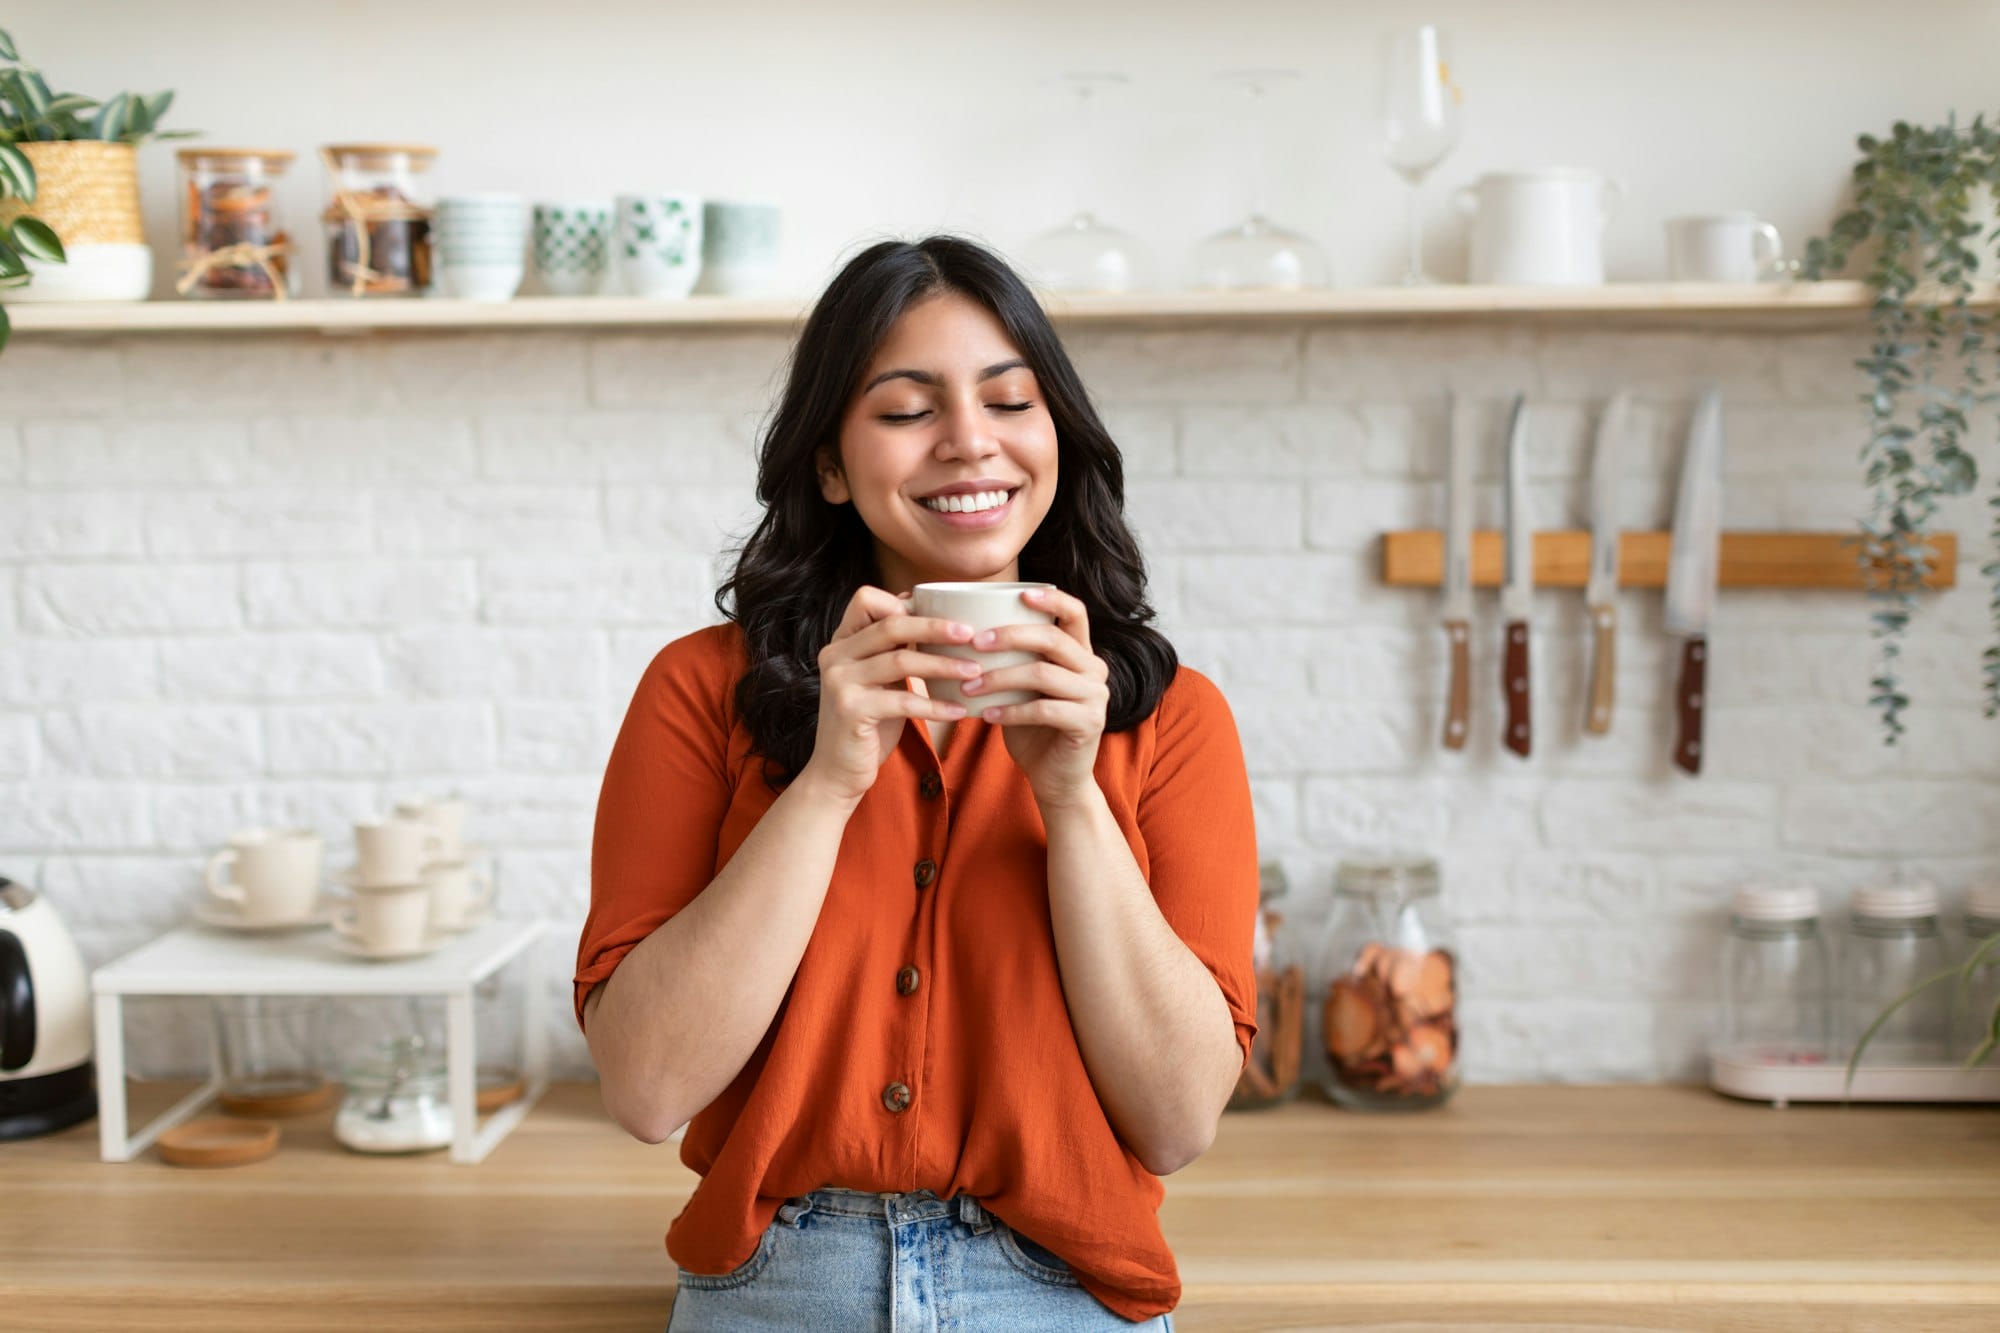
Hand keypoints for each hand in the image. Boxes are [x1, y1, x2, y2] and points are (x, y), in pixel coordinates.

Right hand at [797, 586, 978, 808]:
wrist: (838, 773)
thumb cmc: (869, 726)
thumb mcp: (880, 682)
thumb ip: (894, 652)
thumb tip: (933, 619)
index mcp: (841, 643)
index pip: (866, 599)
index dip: (904, 603)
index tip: (941, 615)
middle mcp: (835, 655)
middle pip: (890, 625)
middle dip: (935, 626)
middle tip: (970, 634)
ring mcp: (839, 682)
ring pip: (900, 660)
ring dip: (943, 665)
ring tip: (974, 671)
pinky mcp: (851, 710)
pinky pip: (903, 701)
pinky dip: (936, 706)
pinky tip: (960, 711)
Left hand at [963, 586, 1109, 809]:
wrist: (1056, 778)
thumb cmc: (1032, 727)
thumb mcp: (1022, 687)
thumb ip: (1012, 659)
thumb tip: (964, 630)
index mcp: (1081, 654)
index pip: (1076, 613)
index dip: (1050, 600)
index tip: (1019, 594)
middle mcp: (1095, 669)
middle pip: (1053, 639)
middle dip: (1009, 636)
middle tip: (974, 643)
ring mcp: (1096, 697)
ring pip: (1043, 674)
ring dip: (999, 678)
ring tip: (968, 686)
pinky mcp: (1089, 723)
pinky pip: (1043, 709)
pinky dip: (1010, 711)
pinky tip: (984, 715)